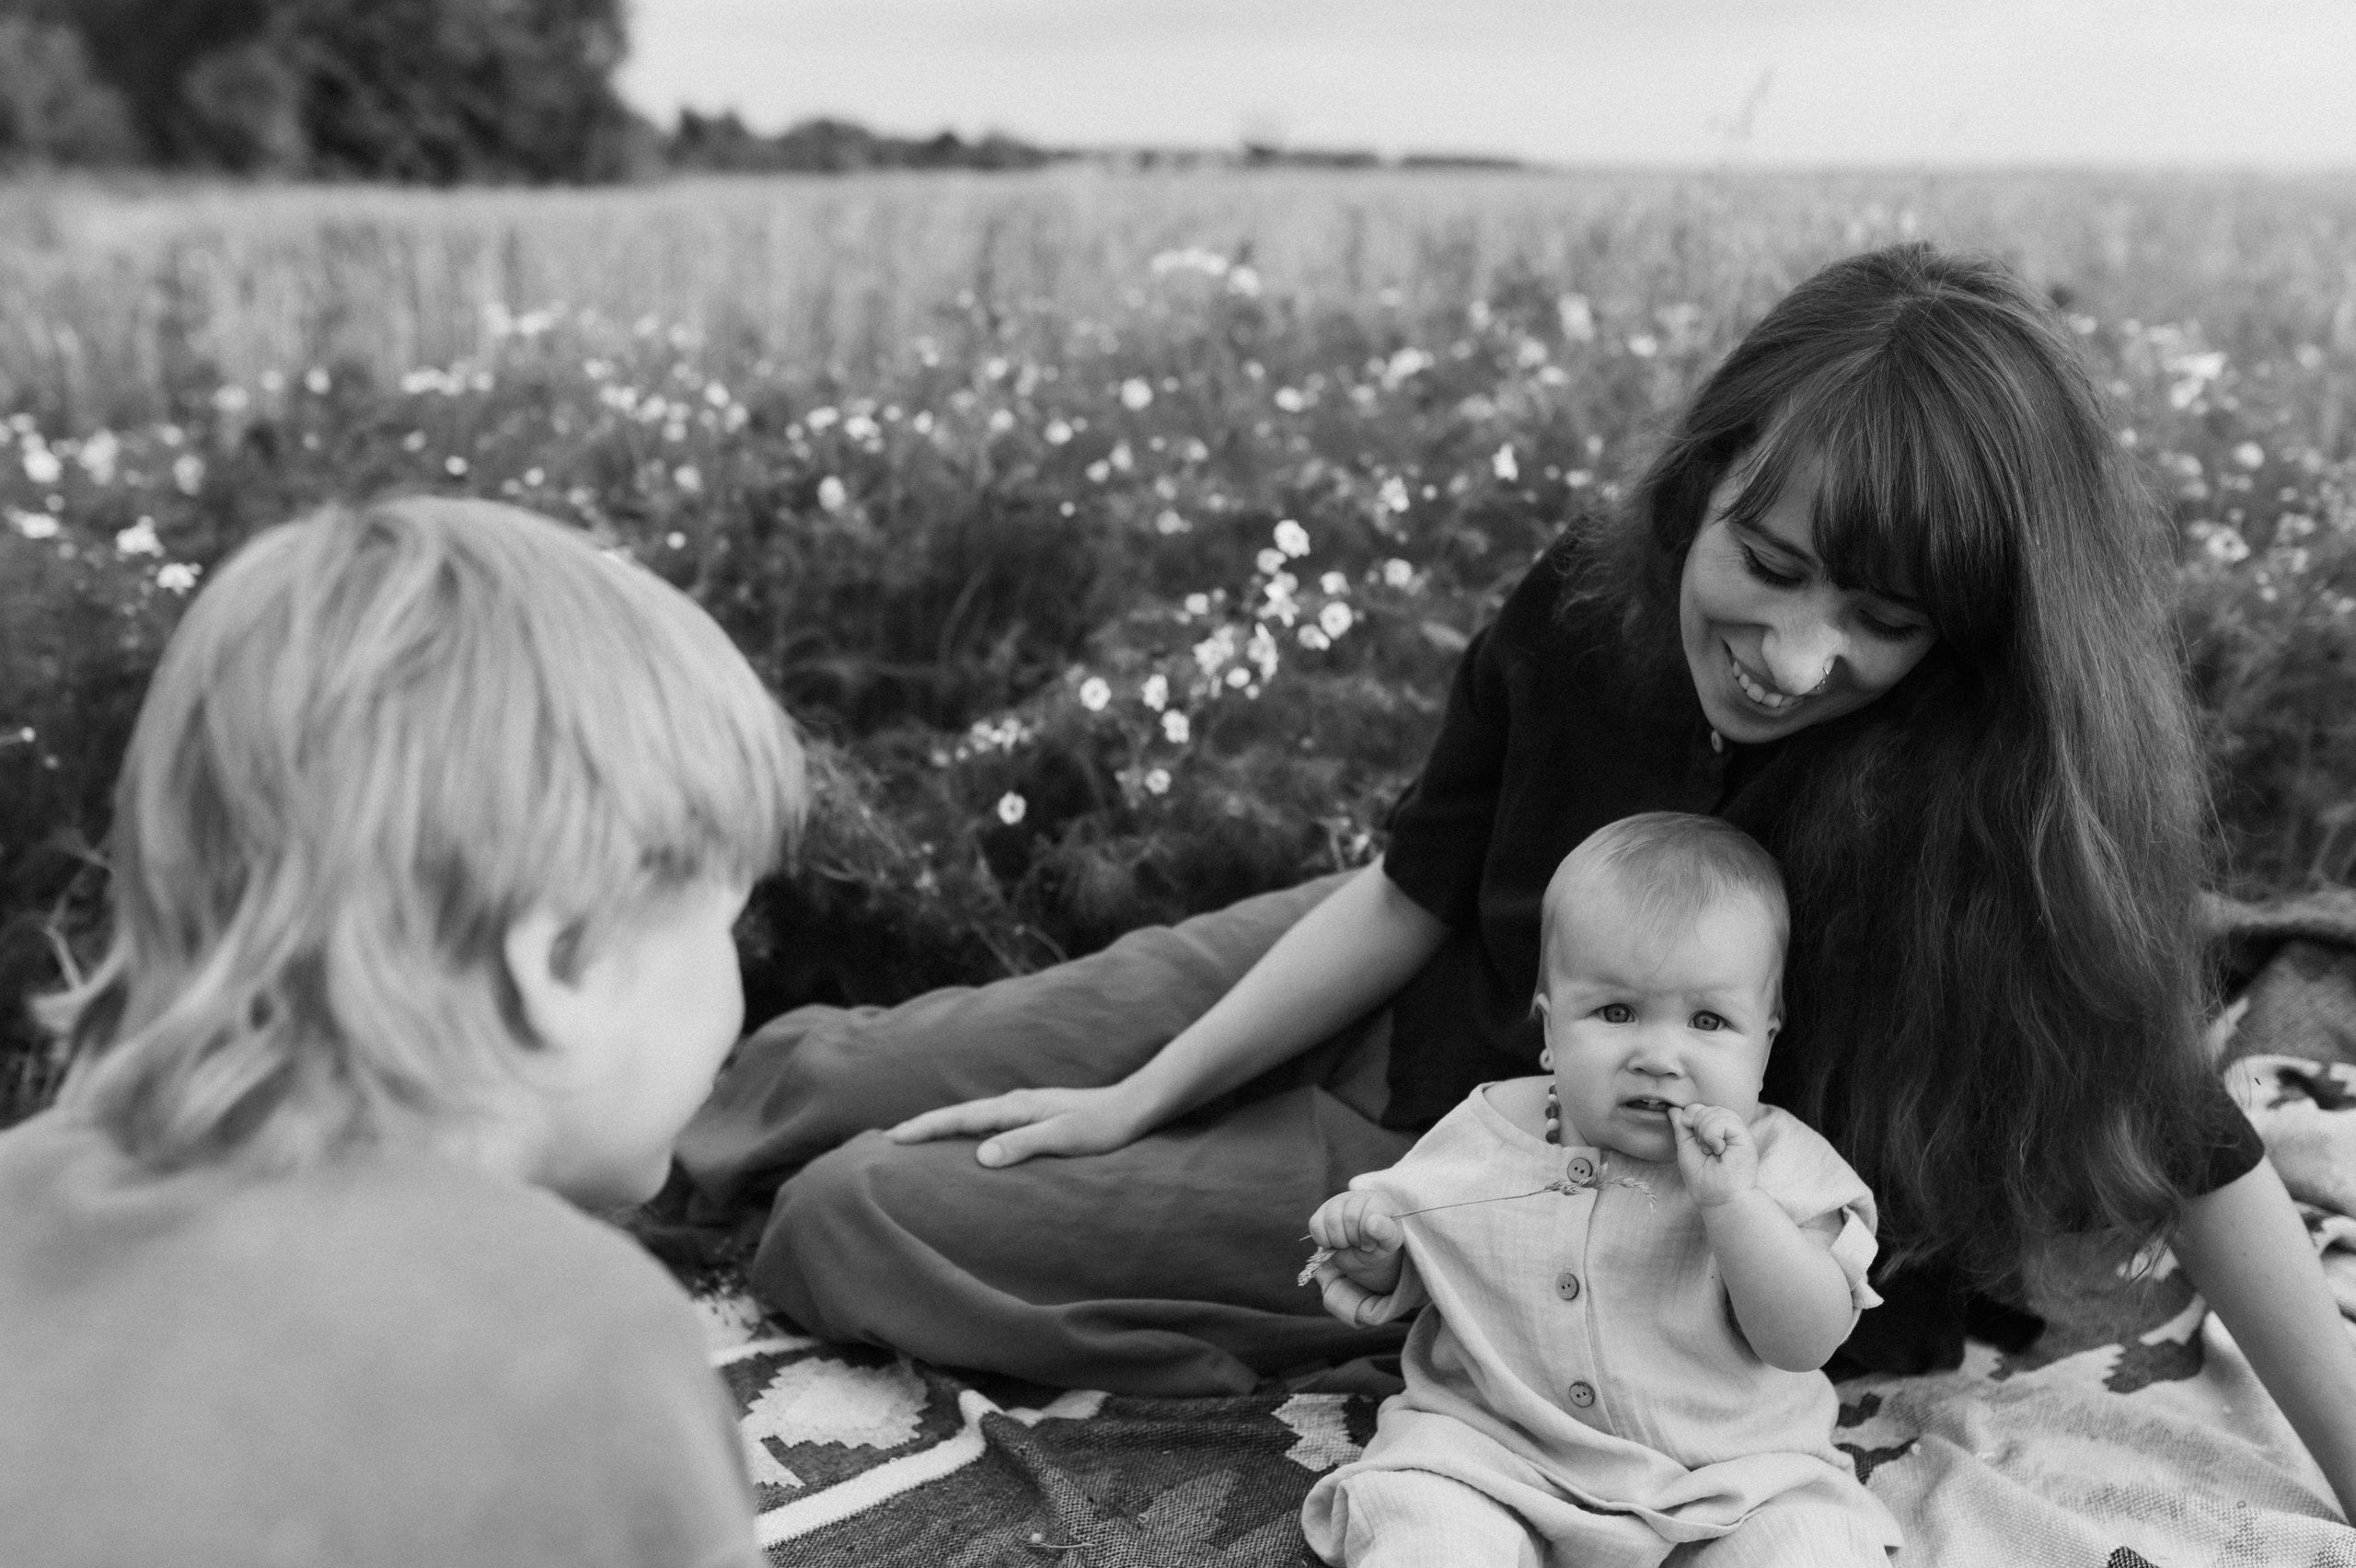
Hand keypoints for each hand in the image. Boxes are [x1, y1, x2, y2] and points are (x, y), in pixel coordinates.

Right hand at [884, 1084, 1149, 1167]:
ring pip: (973, 1118)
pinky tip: (968, 1143)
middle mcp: (1016, 1103)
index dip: (926, 1128)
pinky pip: (989, 1124)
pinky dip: (967, 1131)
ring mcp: (1025, 1108)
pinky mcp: (1036, 1116)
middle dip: (925, 1125)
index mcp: (1016, 1107)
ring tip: (918, 1139)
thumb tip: (981, 1156)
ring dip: (944, 1128)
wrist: (1135, 1107)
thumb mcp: (1064, 1138)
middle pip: (960, 1114)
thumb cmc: (1104, 1126)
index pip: (960, 1118)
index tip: (892, 1137)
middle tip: (889, 1137)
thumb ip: (1023, 1145)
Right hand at [1307, 1189, 1404, 1324]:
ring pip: (1332, 1221)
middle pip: (1350, 1217)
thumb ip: (1385, 1233)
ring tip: (1349, 1243)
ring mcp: (1338, 1201)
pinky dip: (1323, 1240)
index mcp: (1380, 1201)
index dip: (1368, 1235)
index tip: (1372, 1244)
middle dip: (1355, 1239)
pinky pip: (1315, 1225)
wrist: (1364, 1249)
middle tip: (1360, 1244)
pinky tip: (1334, 1242)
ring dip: (1340, 1241)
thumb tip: (1372, 1225)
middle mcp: (1358, 1196)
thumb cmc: (1378, 1244)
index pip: (1371, 1213)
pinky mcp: (1322, 1211)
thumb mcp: (1388, 1243)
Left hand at [1672, 1103, 1758, 1206]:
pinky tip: (1719, 1150)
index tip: (1695, 1142)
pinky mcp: (1745, 1135)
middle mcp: (1727, 1128)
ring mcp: (1737, 1131)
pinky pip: (1725, 1120)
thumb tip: (1674, 1108)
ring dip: (1705, 1133)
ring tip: (1711, 1151)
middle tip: (1704, 1150)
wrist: (1717, 1197)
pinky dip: (1714, 1135)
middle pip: (1706, 1107)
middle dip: (1697, 1127)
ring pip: (1715, 1111)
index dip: (1690, 1119)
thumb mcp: (1686, 1147)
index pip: (1698, 1108)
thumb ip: (1681, 1127)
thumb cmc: (1702, 1177)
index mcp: (1715, 1129)